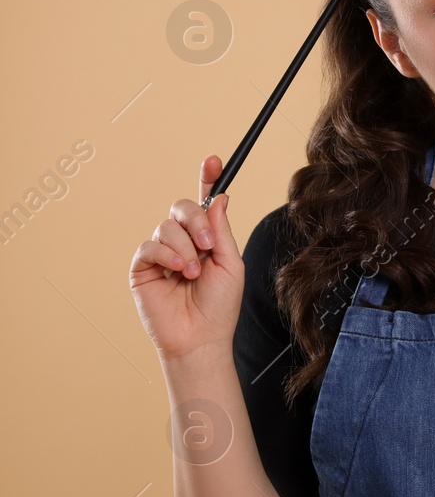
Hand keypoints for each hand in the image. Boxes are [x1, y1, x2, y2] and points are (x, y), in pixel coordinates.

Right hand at [128, 154, 245, 363]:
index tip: (213, 160)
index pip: (204, 203)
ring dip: (185, 248)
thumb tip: (219, 198)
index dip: (207, 179)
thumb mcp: (230, 263)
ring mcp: (161, 252)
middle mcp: (183, 241)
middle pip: (182, 207)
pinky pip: (150, 245)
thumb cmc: (219, 305)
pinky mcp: (142, 266)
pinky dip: (167, 254)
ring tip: (193, 273)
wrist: (201, 336)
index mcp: (207, 238)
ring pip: (167, 226)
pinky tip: (178, 271)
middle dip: (196, 220)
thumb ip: (222, 231)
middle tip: (209, 246)